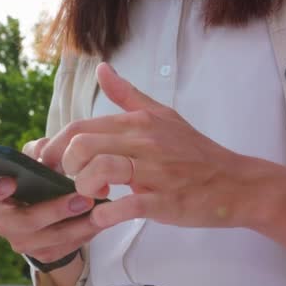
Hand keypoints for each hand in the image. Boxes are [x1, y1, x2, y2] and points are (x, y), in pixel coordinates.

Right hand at [0, 138, 101, 262]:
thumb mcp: (32, 163)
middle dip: (53, 210)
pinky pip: (67, 247)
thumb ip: (35, 151)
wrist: (45, 217)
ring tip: (97, 207)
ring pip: (50, 238)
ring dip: (77, 224)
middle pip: (23, 222)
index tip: (10, 180)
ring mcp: (23, 242)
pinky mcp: (45, 255)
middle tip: (79, 198)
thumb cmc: (34, 182)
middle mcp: (3, 223)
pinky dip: (86, 232)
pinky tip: (102, 218)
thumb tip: (44, 148)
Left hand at [40, 62, 276, 229]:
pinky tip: (102, 217)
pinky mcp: (165, 200)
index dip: (55, 146)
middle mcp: (143, 142)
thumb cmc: (194, 151)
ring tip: (90, 195)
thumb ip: (127, 95)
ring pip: (100, 169)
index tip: (49, 163)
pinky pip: (127, 206)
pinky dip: (106, 214)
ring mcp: (155, 171)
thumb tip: (102, 69)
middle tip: (71, 179)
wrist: (236, 183)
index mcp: (137, 122)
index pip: (80, 127)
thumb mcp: (161, 115)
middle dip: (65, 165)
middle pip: (83, 145)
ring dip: (83, 187)